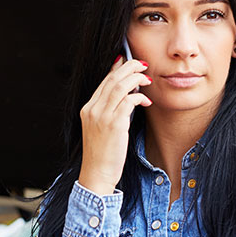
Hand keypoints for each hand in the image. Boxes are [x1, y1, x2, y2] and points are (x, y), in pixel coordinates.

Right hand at [78, 56, 152, 194]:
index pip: (104, 81)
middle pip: (111, 79)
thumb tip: (127, 96)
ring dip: (136, 78)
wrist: (96, 174)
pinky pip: (128, 101)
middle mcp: (92, 110)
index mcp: (87, 109)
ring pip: (120, 86)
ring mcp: (102, 117)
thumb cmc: (103, 155)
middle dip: (129, 67)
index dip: (118, 69)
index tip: (129, 62)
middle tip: (143, 64)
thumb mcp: (101, 129)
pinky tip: (146, 101)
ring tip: (148, 79)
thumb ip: (110, 112)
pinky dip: (139, 97)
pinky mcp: (114, 125)